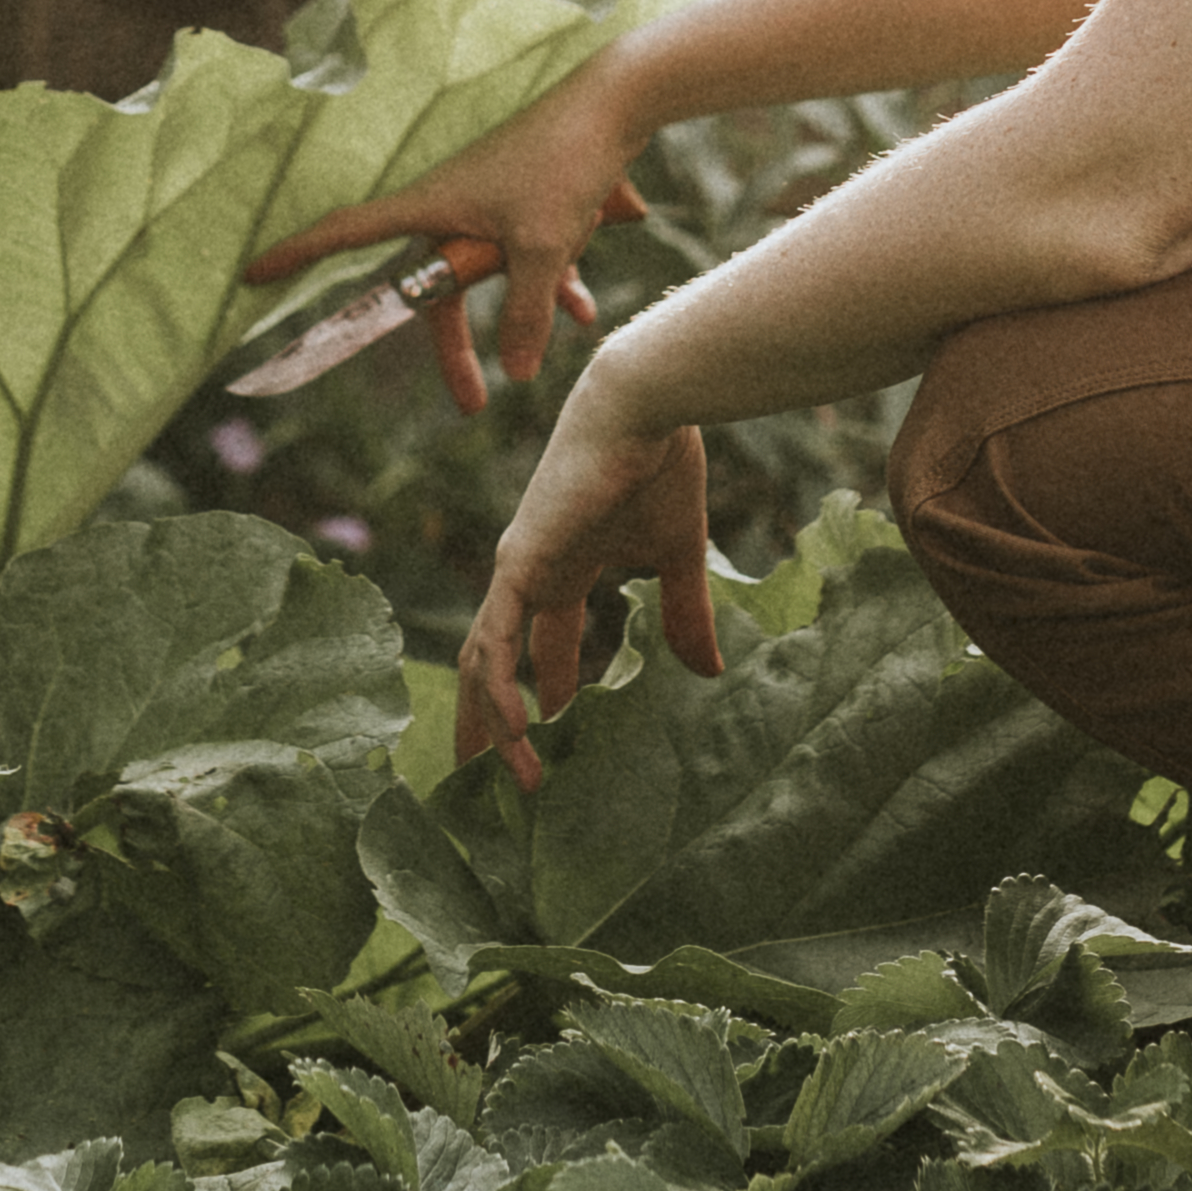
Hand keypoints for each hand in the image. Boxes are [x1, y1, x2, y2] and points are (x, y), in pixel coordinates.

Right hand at [247, 68, 644, 408]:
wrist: (614, 101)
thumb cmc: (565, 162)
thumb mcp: (545, 246)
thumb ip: (528, 312)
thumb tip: (516, 373)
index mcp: (429, 207)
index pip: (344, 234)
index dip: (296, 254)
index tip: (252, 272)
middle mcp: (448, 205)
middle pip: (433, 289)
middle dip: (455, 348)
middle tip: (472, 404)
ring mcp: (487, 202)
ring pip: (490, 273)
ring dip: (527, 307)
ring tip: (570, 326)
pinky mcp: (525, 198)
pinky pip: (527, 253)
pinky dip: (556, 281)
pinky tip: (587, 307)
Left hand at [448, 381, 716, 790]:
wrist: (644, 405)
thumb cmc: (661, 463)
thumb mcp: (677, 556)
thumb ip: (683, 613)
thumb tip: (707, 673)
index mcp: (562, 569)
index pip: (540, 648)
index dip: (545, 698)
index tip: (553, 752)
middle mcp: (529, 574)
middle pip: (494, 662)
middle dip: (492, 722)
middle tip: (496, 785)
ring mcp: (518, 570)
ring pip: (484, 662)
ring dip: (491, 724)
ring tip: (503, 784)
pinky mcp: (519, 565)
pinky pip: (495, 644)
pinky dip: (500, 694)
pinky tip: (516, 737)